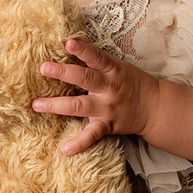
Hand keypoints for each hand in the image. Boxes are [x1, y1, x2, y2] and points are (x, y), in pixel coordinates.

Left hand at [32, 38, 159, 155]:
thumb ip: (98, 62)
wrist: (155, 107)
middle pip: (85, 78)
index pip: (96, 57)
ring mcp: (107, 107)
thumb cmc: (132, 82)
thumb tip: (69, 49)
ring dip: (57, 105)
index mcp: (112, 70)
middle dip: (63, 73)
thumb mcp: (119, 67)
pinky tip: (64, 149)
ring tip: (37, 104)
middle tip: (44, 68)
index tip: (68, 42)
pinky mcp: (107, 125)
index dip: (83, 49)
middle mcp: (109, 88)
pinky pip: (92, 135)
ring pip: (80, 106)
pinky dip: (79, 143)